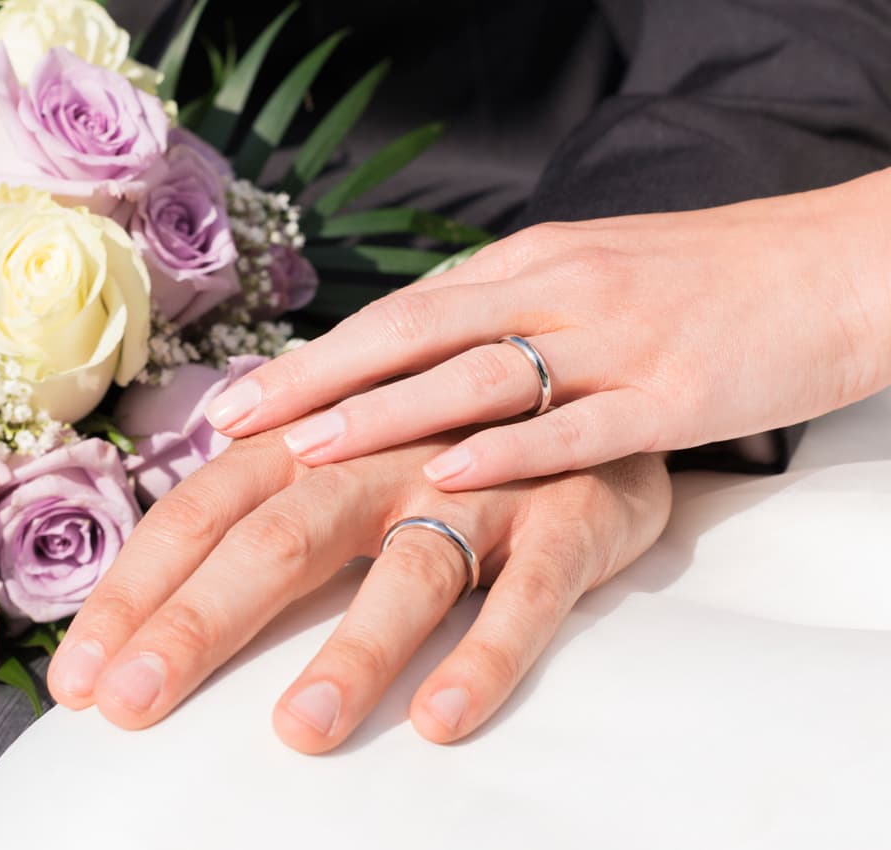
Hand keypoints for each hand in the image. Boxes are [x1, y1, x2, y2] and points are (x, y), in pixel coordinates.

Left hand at [47, 430, 670, 752]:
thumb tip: (145, 583)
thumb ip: (257, 506)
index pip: (203, 513)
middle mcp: (382, 453)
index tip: (80, 680)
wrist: (589, 398)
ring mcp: (478, 485)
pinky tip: (444, 719)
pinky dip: (488, 653)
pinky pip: (530, 594)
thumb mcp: (339, 461)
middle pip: (280, 537)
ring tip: (298, 732)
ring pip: (408, 569)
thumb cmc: (437, 450)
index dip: (136, 592)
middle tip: (134, 705)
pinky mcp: (567, 520)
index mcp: (312, 440)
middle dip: (199, 622)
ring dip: (351, 649)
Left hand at [203, 169, 890, 489]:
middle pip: (412, 335)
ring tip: (306, 452)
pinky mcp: (675, 393)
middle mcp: (555, 291)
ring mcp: (614, 340)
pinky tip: (451, 474)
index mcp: (528, 266)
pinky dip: (512, 450)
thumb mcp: (584, 281)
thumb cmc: (698, 284)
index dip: (312, 359)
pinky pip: (582, 424)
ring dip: (387, 414)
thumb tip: (407, 360)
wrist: (834, 266)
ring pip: (481, 375)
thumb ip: (500, 317)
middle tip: (233, 428)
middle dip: (315, 383)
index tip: (236, 404)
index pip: (398, 314)